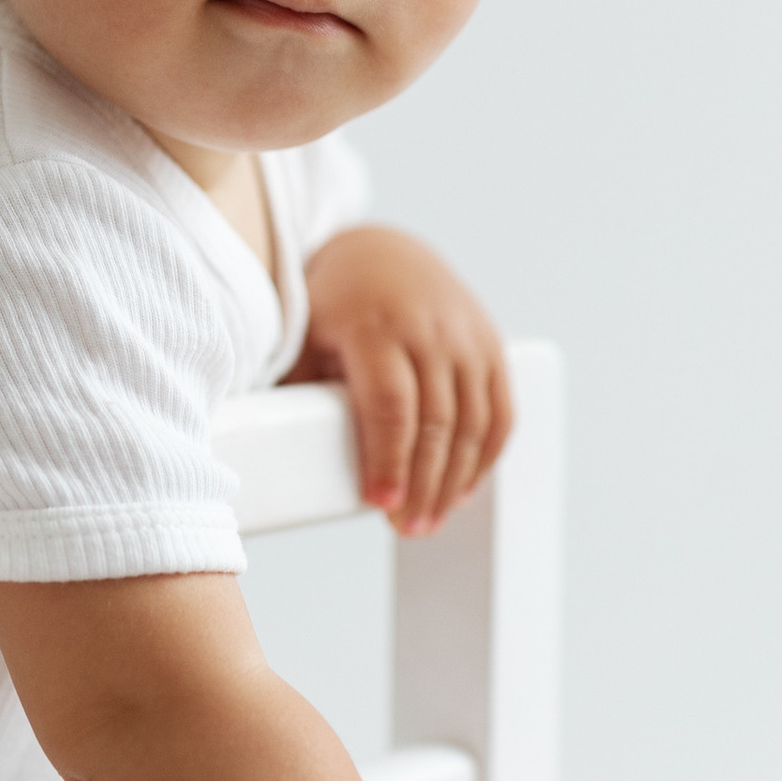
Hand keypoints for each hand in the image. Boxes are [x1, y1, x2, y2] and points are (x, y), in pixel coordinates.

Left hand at [293, 224, 511, 537]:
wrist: (384, 252)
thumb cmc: (333, 304)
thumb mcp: (304, 336)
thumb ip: (300, 391)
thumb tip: (280, 461)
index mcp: (377, 325)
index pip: (390, 405)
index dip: (389, 460)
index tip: (380, 503)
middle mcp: (429, 329)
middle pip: (436, 422)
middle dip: (423, 484)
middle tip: (406, 527)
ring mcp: (467, 336)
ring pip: (473, 422)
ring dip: (455, 481)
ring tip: (430, 520)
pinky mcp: (491, 346)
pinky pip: (500, 411)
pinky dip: (486, 456)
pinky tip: (464, 489)